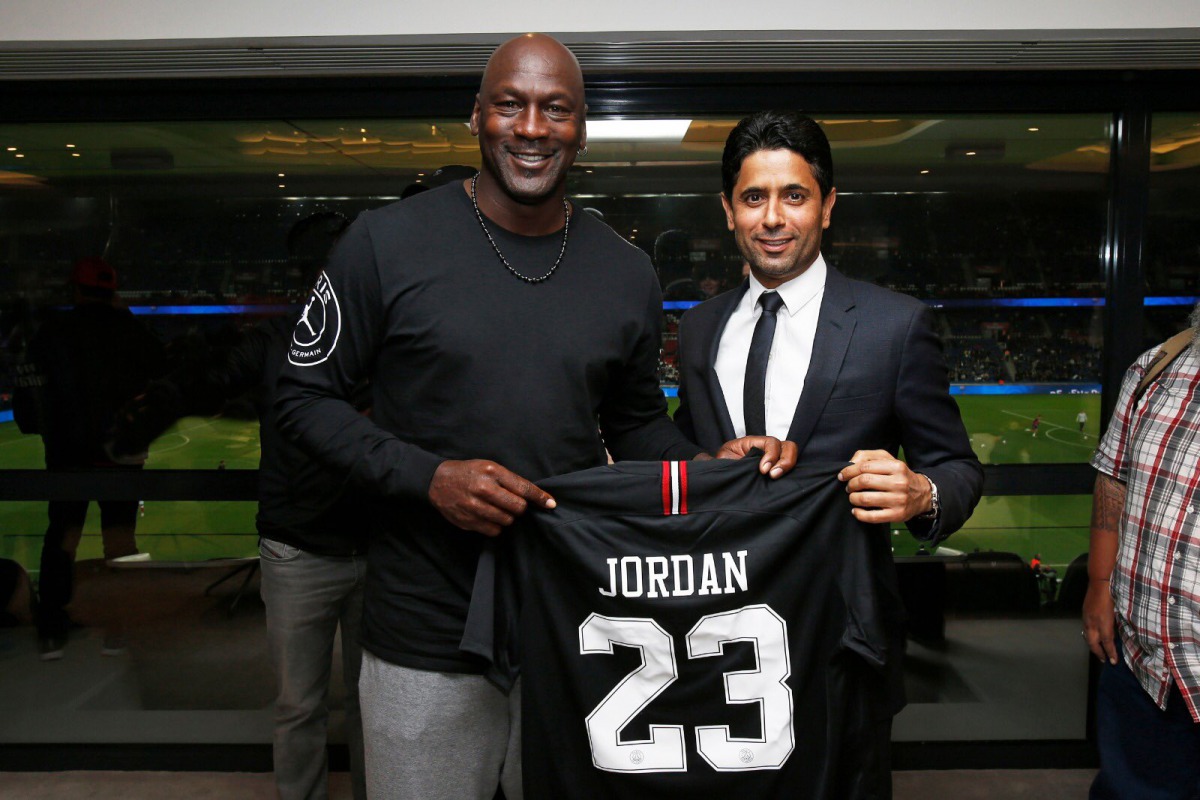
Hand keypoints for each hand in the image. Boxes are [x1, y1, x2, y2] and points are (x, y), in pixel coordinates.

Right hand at [428, 459, 555, 536]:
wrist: (437, 481)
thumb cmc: (469, 472)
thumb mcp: (489, 467)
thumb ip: (510, 481)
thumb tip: (533, 497)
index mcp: (492, 472)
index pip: (523, 488)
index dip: (539, 497)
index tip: (551, 504)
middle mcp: (484, 489)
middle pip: (518, 508)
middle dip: (519, 508)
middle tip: (511, 503)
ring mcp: (474, 507)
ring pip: (507, 521)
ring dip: (507, 517)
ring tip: (496, 508)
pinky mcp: (468, 521)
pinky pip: (493, 531)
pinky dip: (495, 526)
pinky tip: (487, 516)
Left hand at [712, 436, 797, 478]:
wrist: (721, 477)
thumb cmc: (722, 464)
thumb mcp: (724, 457)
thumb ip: (733, 458)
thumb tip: (737, 461)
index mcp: (754, 443)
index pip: (772, 442)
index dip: (771, 455)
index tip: (763, 470)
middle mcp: (767, 449)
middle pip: (788, 447)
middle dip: (785, 460)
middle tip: (773, 475)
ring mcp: (775, 460)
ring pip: (791, 456)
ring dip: (788, 466)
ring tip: (776, 478)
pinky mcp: (777, 472)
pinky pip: (790, 471)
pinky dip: (790, 474)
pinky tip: (781, 484)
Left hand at [837, 449, 930, 522]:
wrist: (922, 494)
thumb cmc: (899, 475)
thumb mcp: (888, 459)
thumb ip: (867, 456)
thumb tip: (850, 463)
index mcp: (897, 466)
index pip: (865, 467)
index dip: (849, 471)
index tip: (842, 476)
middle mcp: (899, 483)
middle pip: (864, 481)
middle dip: (851, 485)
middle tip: (849, 487)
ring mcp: (899, 500)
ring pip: (866, 499)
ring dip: (853, 498)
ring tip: (853, 497)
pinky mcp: (897, 515)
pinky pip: (872, 517)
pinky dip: (859, 514)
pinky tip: (856, 511)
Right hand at [1082, 579, 1118, 664]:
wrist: (1100, 582)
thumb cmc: (1114, 595)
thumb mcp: (1119, 611)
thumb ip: (1117, 624)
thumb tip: (1119, 635)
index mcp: (1104, 622)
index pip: (1107, 642)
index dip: (1110, 653)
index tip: (1114, 661)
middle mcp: (1093, 622)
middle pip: (1093, 643)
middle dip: (1098, 653)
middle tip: (1104, 660)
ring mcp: (1087, 618)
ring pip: (1087, 636)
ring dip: (1093, 645)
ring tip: (1098, 651)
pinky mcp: (1084, 614)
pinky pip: (1086, 629)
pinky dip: (1090, 636)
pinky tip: (1094, 636)